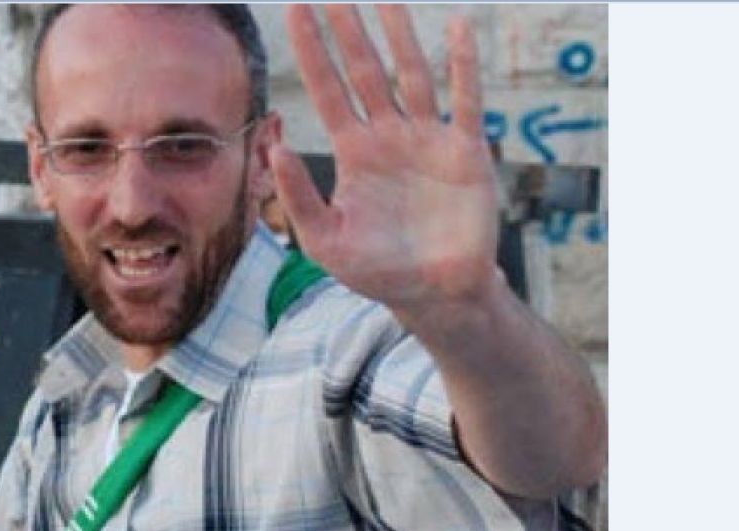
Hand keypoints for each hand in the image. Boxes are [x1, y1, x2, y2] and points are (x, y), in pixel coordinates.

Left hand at [271, 5, 501, 313]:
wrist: (435, 293)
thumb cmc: (378, 271)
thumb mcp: (326, 241)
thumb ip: (299, 197)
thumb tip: (273, 148)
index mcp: (354, 153)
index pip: (327, 90)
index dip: (312, 51)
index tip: (297, 9)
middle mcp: (388, 137)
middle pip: (366, 72)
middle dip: (350, 31)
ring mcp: (427, 140)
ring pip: (412, 75)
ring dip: (400, 37)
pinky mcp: (465, 152)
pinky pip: (465, 101)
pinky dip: (463, 66)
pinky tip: (458, 28)